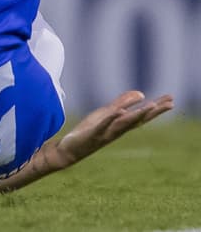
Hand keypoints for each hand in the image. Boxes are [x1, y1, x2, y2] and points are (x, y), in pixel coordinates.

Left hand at [54, 89, 173, 167]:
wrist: (71, 149)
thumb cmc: (91, 131)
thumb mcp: (106, 114)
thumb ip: (122, 104)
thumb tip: (141, 94)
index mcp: (121, 125)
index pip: (142, 116)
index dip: (156, 108)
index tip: (171, 100)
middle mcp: (118, 130)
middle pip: (139, 119)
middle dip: (154, 111)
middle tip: (171, 103)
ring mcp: (106, 133)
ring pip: (125, 123)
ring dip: (138, 114)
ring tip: (152, 105)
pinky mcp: (93, 134)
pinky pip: (103, 126)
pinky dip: (111, 119)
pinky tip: (119, 111)